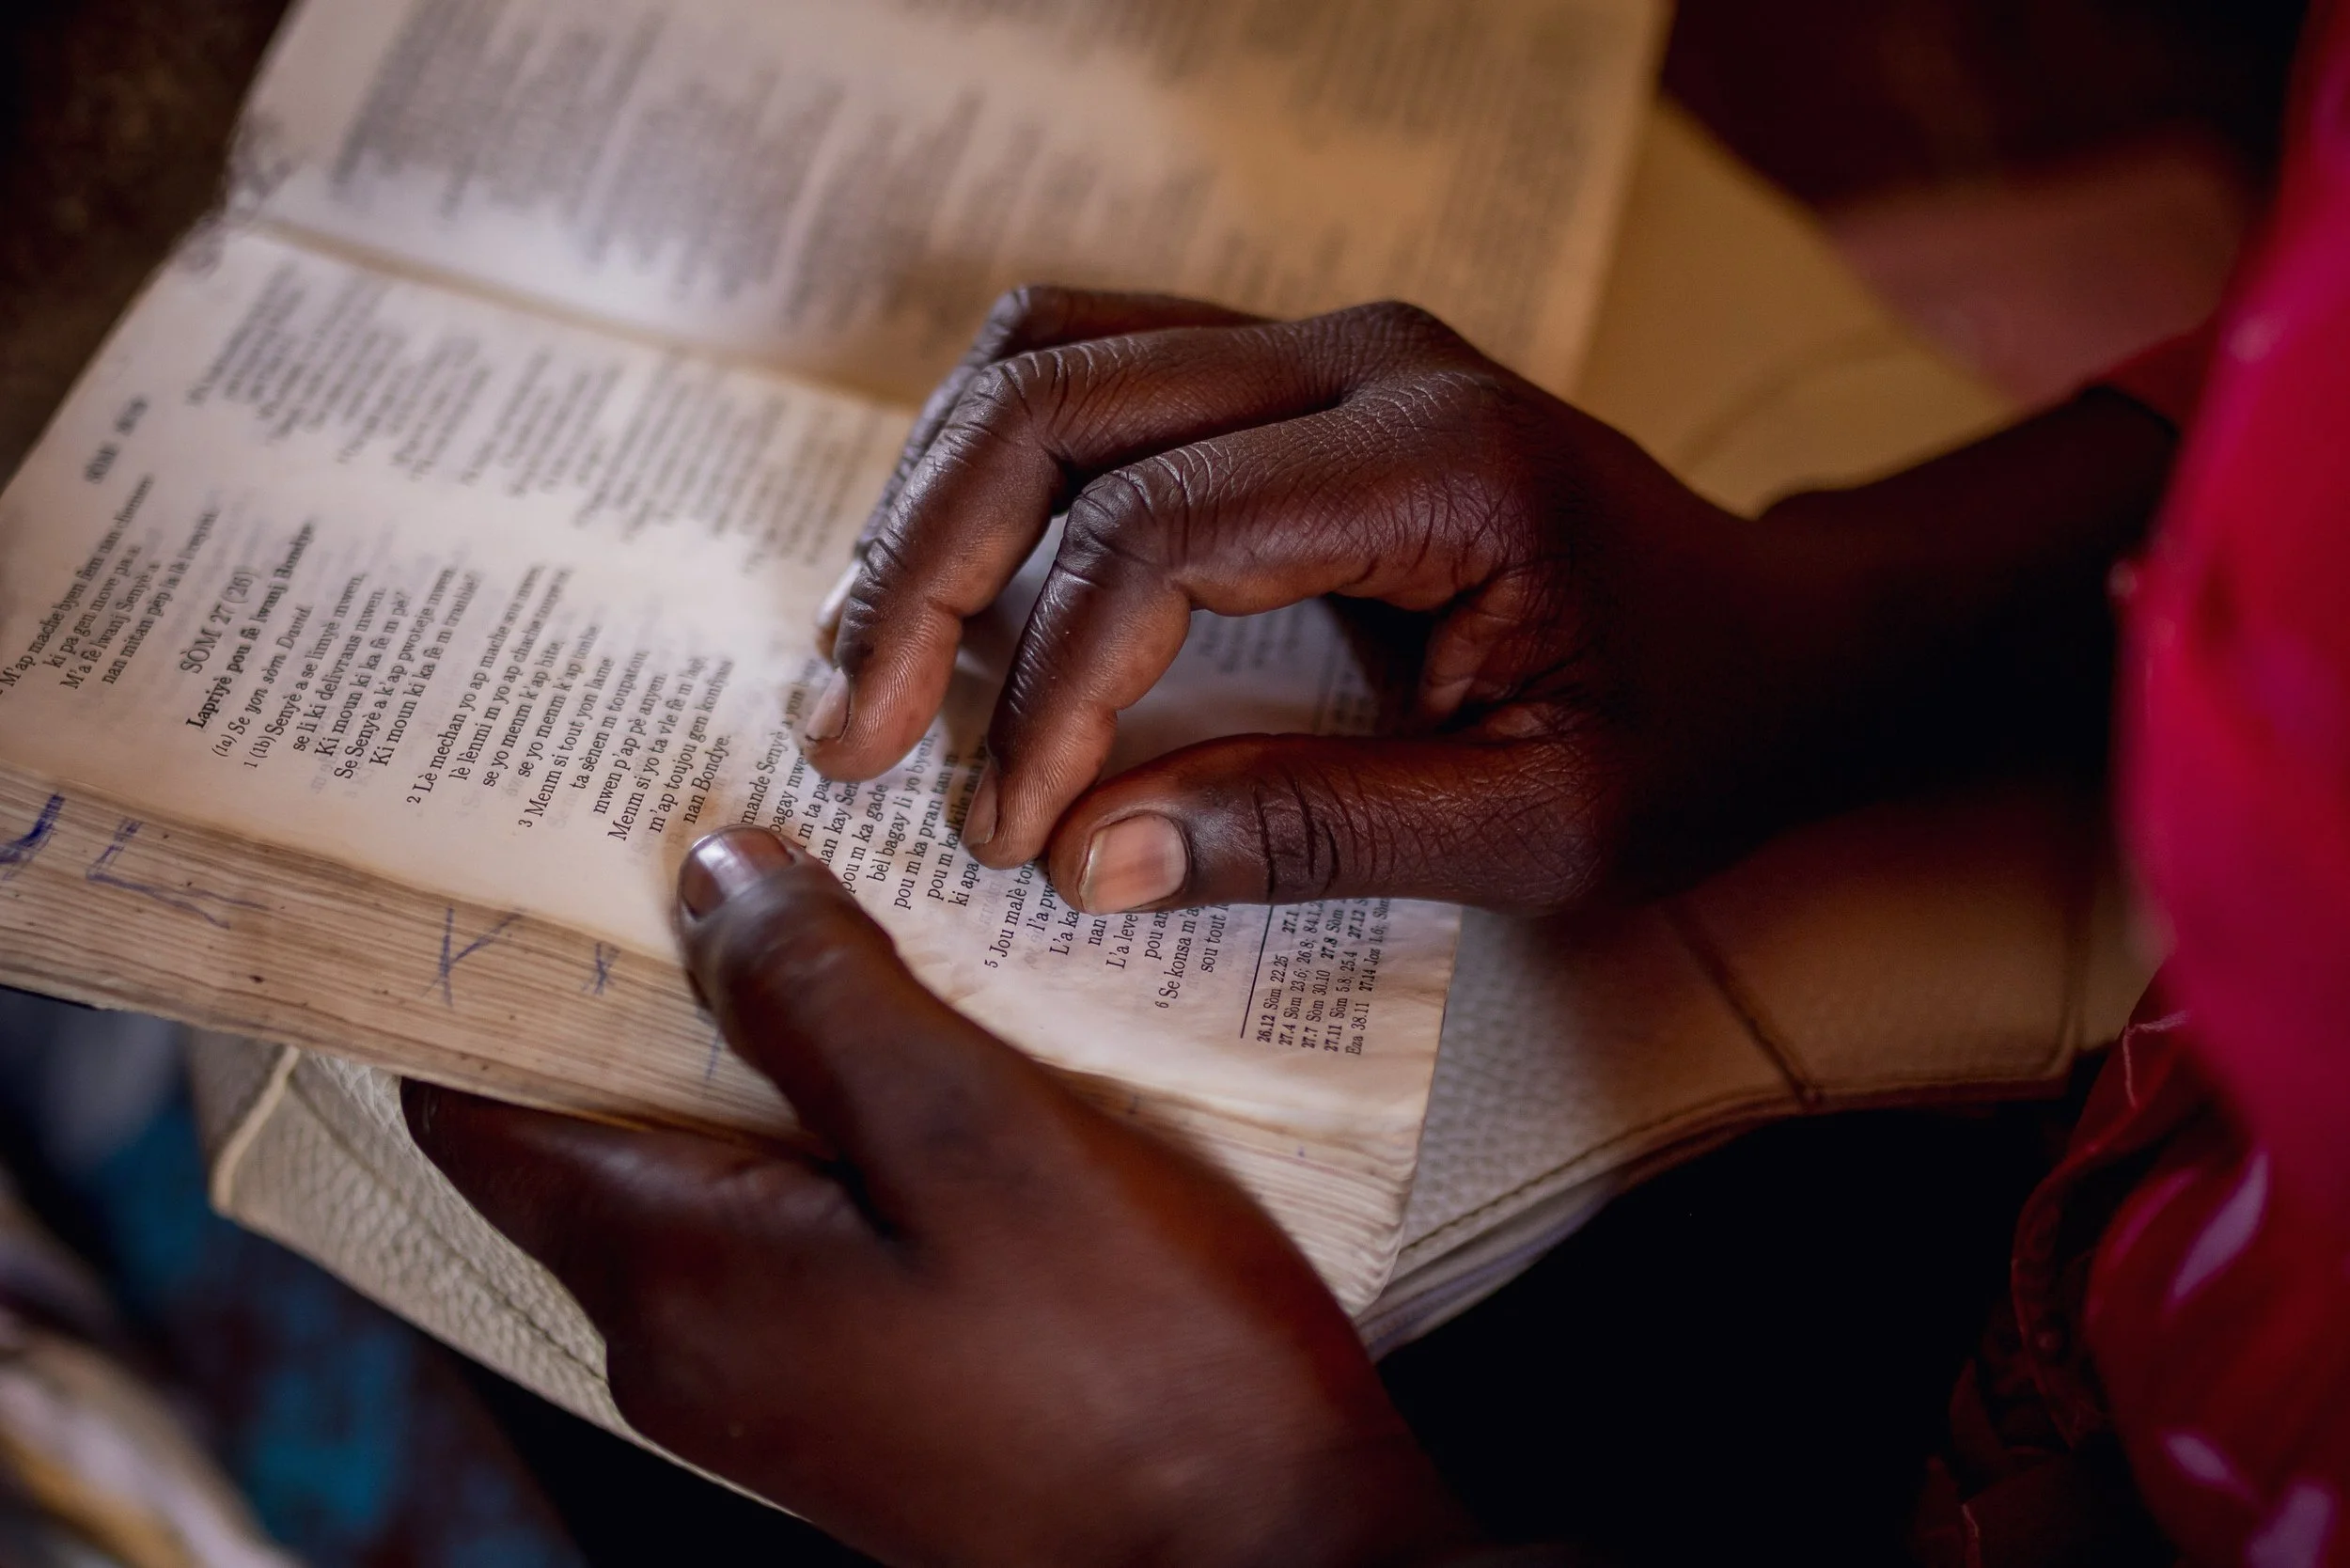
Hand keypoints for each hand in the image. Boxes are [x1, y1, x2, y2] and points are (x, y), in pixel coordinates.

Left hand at [404, 826, 1479, 1567]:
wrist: (1265, 1564)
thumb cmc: (1136, 1361)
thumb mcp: (976, 1135)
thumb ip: (821, 998)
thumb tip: (711, 883)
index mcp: (677, 1281)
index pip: (478, 1112)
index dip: (482, 972)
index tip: (528, 850)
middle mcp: (687, 1348)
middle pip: (592, 1129)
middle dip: (644, 983)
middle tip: (725, 840)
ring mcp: (773, 1385)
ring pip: (706, 1171)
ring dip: (758, 1049)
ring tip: (848, 923)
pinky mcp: (862, 1393)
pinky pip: (794, 1225)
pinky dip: (825, 1125)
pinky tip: (924, 1054)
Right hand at [806, 288, 2172, 915]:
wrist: (1785, 636)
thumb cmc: (1692, 733)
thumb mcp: (1545, 828)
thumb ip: (1323, 833)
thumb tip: (1092, 863)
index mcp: (1441, 463)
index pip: (1161, 535)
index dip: (1052, 687)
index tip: (1005, 833)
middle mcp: (1364, 360)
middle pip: (1060, 410)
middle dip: (926, 578)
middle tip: (852, 735)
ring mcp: (1319, 344)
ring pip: (1046, 357)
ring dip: (928, 503)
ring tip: (866, 659)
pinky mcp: (1287, 369)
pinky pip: (1086, 359)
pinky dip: (987, 458)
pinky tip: (948, 574)